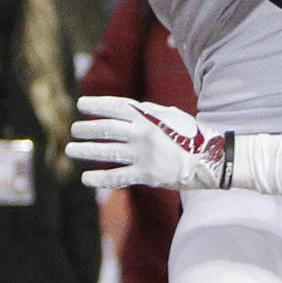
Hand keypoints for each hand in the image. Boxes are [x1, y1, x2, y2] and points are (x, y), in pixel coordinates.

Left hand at [66, 95, 226, 190]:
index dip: (97, 105)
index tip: (81, 104)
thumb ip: (148, 112)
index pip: (116, 107)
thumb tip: (125, 110)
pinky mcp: (146, 175)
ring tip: (72, 149)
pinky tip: (86, 178)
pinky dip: (99, 178)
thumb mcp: (170, 115)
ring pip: (107, 151)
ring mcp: (143, 154)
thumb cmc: (190, 135)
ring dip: (86, 150)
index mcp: (149, 116)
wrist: (210, 159)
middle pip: (107, 129)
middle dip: (87, 129)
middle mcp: (143, 133)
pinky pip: (117, 177)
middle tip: (75, 130)